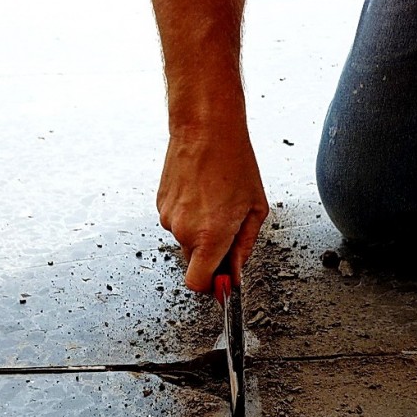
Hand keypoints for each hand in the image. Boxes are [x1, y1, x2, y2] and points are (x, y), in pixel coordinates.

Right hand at [156, 125, 268, 292]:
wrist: (205, 129)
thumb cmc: (233, 162)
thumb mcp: (255, 209)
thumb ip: (244, 246)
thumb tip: (236, 269)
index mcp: (210, 235)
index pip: (199, 283)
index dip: (212, 287)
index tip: (223, 281)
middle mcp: (184, 230)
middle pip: (195, 263)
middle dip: (211, 255)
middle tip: (229, 230)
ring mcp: (168, 217)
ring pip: (186, 241)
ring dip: (201, 232)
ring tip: (216, 202)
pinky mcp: (160, 205)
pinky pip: (177, 222)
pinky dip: (190, 215)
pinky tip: (202, 193)